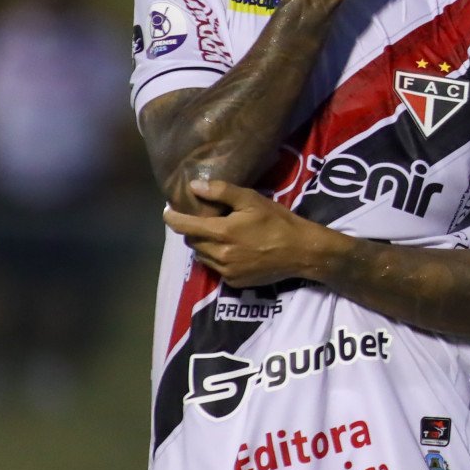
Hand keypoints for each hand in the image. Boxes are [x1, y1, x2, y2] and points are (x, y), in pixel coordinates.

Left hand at [161, 179, 330, 288]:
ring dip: (204, 245)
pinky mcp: (235, 282)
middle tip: (202, 220)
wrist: (301, 252)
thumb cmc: (278, 222)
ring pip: (202, 257)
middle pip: (192, 242)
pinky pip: (216, 269)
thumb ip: (221, 192)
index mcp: (221, 232)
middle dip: (192, 231)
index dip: (172, 218)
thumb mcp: (252, 200)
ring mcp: (226, 271)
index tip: (167, 212)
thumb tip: (194, 187)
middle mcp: (219, 254)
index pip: (185, 227)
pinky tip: (232, 250)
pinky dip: (217, 258)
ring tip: (218, 235)